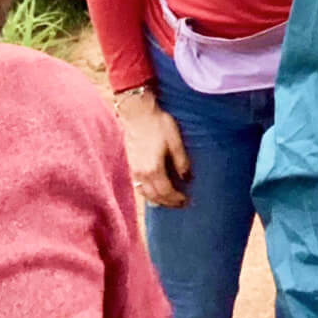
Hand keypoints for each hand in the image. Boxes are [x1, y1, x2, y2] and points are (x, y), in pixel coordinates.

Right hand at [118, 90, 191, 208]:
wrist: (137, 113)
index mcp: (153, 169)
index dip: (176, 199)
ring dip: (157, 200)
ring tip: (169, 201)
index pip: (166, 192)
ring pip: (145, 194)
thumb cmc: (158, 125)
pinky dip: (147, 194)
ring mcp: (134, 171)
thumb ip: (181, 162)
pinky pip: (138, 187)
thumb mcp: (175, 142)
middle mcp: (141, 174)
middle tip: (180, 204)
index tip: (187, 201)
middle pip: (155, 197)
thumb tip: (187, 178)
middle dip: (168, 203)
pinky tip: (154, 192)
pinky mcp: (131, 165)